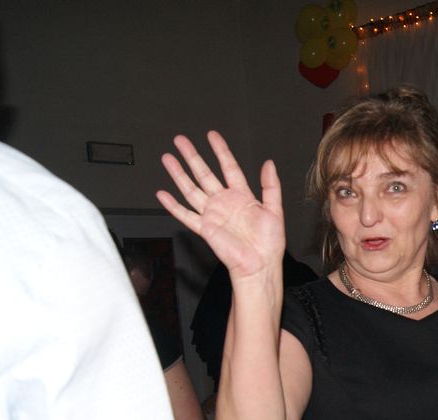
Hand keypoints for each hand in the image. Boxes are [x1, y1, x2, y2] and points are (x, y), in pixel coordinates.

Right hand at [156, 131, 285, 283]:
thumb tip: (269, 164)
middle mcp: (224, 203)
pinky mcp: (205, 228)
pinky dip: (173, 206)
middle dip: (192, 156)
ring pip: (191, 189)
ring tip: (168, 159)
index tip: (212, 136)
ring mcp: (213, 214)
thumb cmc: (269, 243)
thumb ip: (271, 186)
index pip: (229, 167)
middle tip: (181, 141)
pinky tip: (162, 195)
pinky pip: (186, 215)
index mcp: (242, 196)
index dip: (220, 150)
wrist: (260, 265)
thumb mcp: (275, 210)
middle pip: (204, 174)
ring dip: (179, 174)